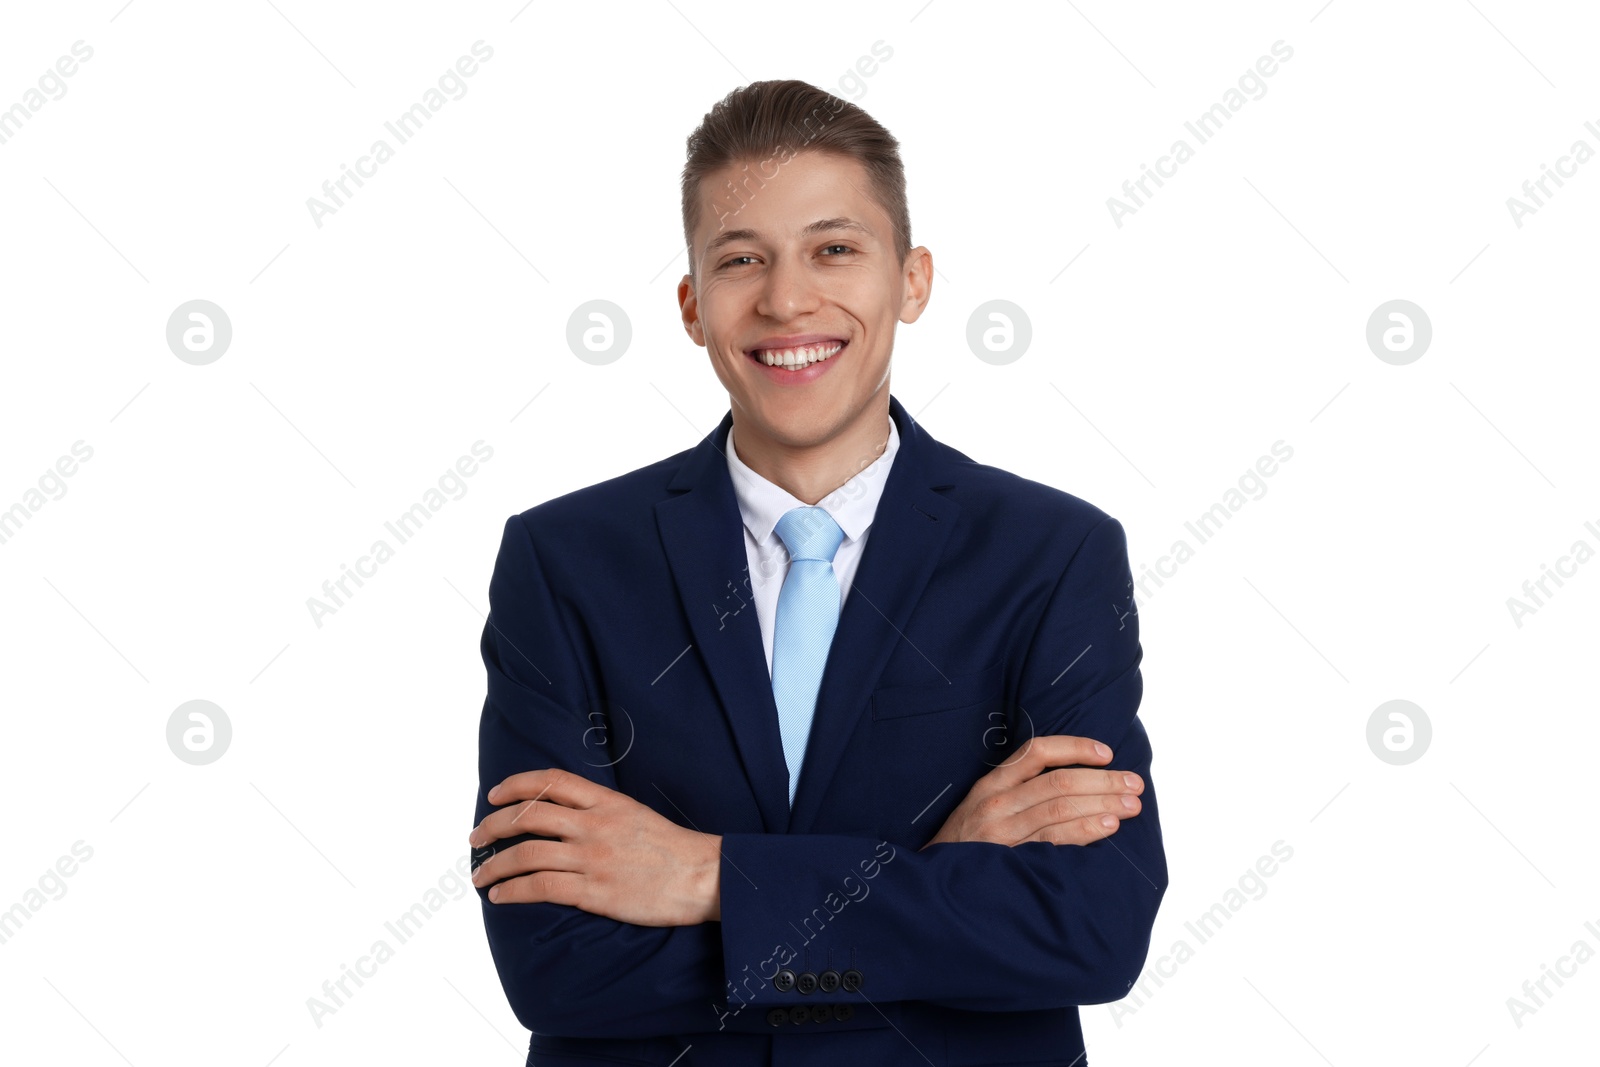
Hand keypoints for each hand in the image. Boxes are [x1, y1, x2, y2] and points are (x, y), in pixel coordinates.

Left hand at [468, 768, 721, 925]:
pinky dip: (514, 890)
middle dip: (494, 825)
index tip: (494, 795)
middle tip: (476, 837)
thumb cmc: (673, 849)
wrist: (703, 876)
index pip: (551, 781)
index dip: (516, 784)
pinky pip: (541, 887)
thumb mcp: (636, 814)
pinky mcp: (595, 891)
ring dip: (495, 864)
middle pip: (529, 815)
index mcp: (606, 802)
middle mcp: (594, 824)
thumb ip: (601, 812)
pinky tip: (501, 896)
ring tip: (480, 874)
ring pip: (527, 853)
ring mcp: (593, 858)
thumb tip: (566, 817)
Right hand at [920, 735, 1142, 849]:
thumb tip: (1077, 780)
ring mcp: (1003, 832)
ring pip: (1061, 808)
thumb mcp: (984, 804)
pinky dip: (1085, 831)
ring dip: (1103, 804)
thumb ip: (1019, 789)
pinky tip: (1108, 827)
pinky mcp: (1011, 860)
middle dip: (1104, 781)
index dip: (1075, 748)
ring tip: (1131, 805)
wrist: (937, 882)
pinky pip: (1055, 841)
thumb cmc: (969, 842)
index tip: (1107, 753)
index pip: (1037, 752)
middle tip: (1135, 784)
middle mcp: (998, 802)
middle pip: (1059, 782)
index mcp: (993, 783)